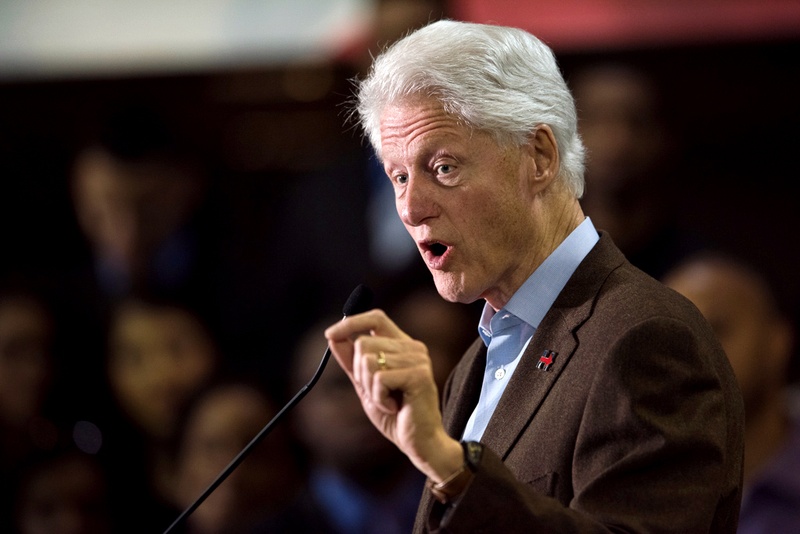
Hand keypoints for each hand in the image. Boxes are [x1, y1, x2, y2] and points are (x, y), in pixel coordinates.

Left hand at [324, 309, 463, 480]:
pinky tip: (394, 407)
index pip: (375, 318)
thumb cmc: (395, 414)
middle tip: (377, 392)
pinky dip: (379, 398)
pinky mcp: (419, 375)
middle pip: (364, 342)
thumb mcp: (366, 385)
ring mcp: (418, 359)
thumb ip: (352, 361)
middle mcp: (413, 347)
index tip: (330, 334)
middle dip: (359, 372)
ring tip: (388, 401)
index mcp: (402, 345)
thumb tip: (333, 336)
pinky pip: (380, 379)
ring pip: (368, 361)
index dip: (351, 322)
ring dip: (370, 388)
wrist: (420, 442)